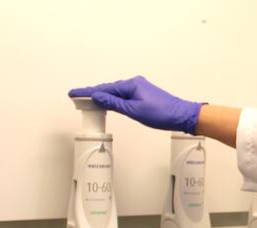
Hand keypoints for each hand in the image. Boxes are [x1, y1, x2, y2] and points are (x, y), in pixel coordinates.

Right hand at [69, 76, 203, 133]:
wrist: (182, 116)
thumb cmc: (162, 113)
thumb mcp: (134, 111)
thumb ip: (114, 104)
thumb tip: (98, 97)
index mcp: (131, 85)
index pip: (104, 89)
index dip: (87, 92)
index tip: (73, 93)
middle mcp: (135, 84)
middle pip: (108, 89)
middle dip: (92, 94)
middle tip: (76, 98)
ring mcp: (140, 89)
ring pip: (116, 93)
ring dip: (103, 97)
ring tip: (88, 101)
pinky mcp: (144, 95)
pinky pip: (124, 96)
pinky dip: (114, 99)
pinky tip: (108, 103)